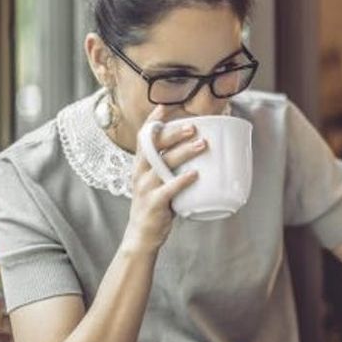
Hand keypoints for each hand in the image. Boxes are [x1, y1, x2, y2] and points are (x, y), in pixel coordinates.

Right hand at [123, 106, 207, 251]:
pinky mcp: (154, 203)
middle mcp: (139, 173)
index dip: (153, 121)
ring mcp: (145, 187)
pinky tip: (195, 174)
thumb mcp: (158, 181)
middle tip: (193, 127)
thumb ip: (170, 167)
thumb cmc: (155, 205)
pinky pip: (169, 188)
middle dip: (173, 134)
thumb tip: (196, 150)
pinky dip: (182, 180)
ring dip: (184, 152)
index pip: (143, 137)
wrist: (141, 235)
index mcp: (140, 165)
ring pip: (163, 164)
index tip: (165, 107)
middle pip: (154, 146)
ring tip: (202, 145)